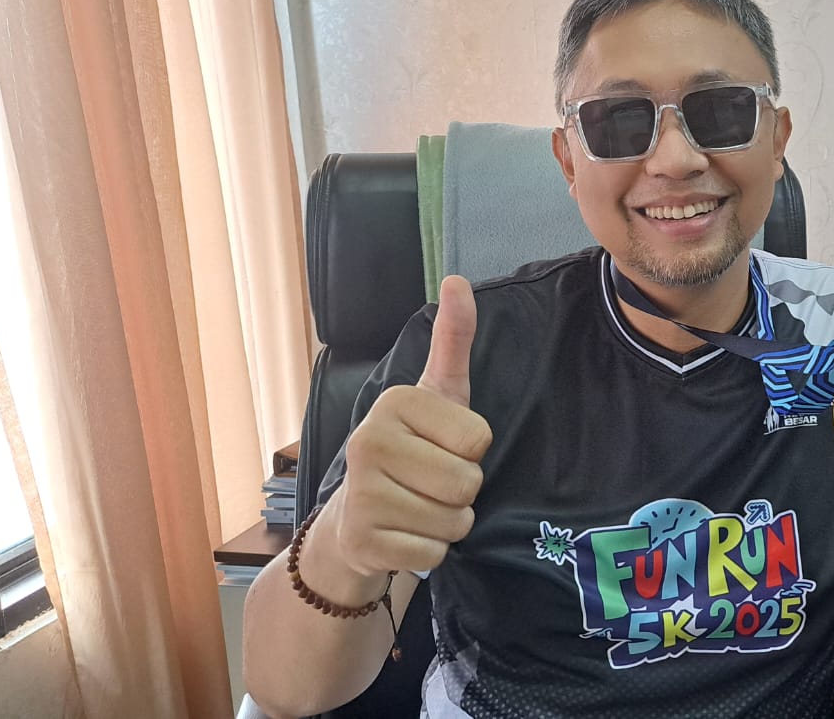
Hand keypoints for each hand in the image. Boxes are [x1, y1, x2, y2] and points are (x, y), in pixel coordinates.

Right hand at [329, 274, 492, 577]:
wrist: (355, 518)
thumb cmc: (411, 451)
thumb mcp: (438, 395)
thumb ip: (453, 341)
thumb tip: (458, 281)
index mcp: (394, 402)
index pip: (479, 438)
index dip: (471, 451)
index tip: (441, 448)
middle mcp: (368, 441)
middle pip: (468, 483)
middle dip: (462, 493)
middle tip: (432, 485)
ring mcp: (360, 492)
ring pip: (453, 521)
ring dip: (447, 524)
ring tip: (418, 508)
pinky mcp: (361, 540)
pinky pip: (433, 553)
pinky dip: (429, 552)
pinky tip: (403, 535)